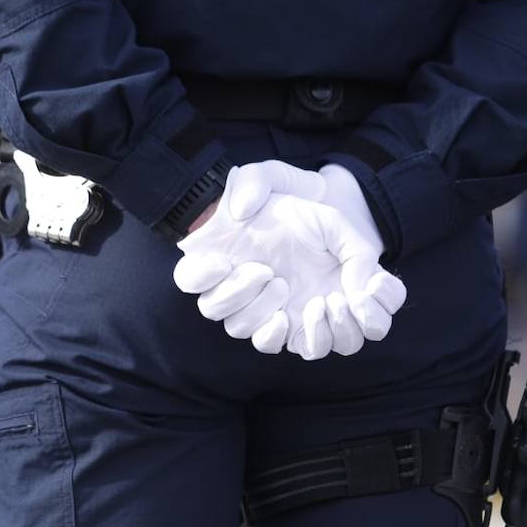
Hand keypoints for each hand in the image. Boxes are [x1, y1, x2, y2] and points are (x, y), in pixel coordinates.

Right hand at [172, 160, 405, 359]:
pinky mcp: (306, 327)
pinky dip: (308, 336)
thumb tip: (241, 209)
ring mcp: (269, 313)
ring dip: (269, 318)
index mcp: (223, 256)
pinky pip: (298, 348)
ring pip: (251, 336)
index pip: (188, 277)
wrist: (338, 215)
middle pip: (214, 310)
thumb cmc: (297, 200)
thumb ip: (254, 182)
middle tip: (269, 272)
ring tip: (293, 287)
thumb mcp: (276, 178)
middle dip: (239, 294)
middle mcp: (239, 291)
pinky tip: (317, 309)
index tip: (222, 261)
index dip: (198, 275)